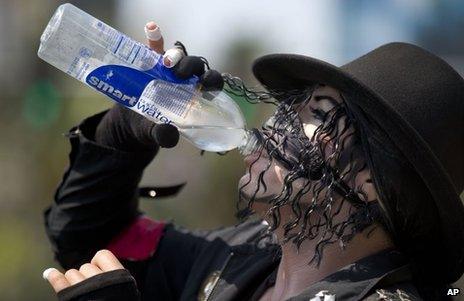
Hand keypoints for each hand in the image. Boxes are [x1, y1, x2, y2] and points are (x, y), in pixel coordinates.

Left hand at [43, 249, 123, 292]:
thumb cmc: (117, 300)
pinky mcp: (70, 297)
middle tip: (91, 290)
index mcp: (118, 276)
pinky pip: (59, 282)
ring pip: (72, 273)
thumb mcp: (125, 289)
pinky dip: (53, 276)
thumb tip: (100, 256)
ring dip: (74, 281)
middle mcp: (100, 280)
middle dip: (86, 276)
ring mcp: (84, 288)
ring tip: (80, 294)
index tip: (99, 272)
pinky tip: (48, 273)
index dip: (99, 263)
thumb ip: (116, 276)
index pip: (103, 255)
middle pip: (86, 266)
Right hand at [95, 21, 222, 150]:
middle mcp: (184, 78)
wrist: (130, 123)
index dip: (212, 80)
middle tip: (180, 75)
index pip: (211, 82)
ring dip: (175, 55)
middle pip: (195, 65)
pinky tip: (152, 29)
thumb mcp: (156, 133)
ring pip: (178, 54)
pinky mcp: (148, 61)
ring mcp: (166, 68)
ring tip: (166, 62)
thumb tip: (170, 135)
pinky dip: (154, 36)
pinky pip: (154, 45)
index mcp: (195, 94)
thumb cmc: (151, 127)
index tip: (206, 85)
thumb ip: (164, 135)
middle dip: (191, 67)